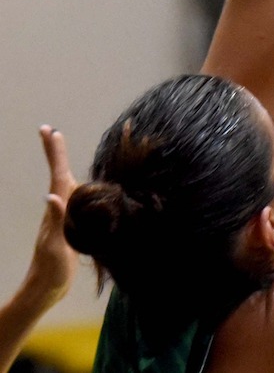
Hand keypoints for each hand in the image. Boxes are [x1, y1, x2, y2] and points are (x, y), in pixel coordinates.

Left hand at [26, 127, 76, 305]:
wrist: (45, 291)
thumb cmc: (50, 271)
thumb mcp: (53, 247)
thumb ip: (54, 222)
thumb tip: (51, 195)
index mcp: (57, 208)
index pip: (57, 174)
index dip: (55, 153)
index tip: (50, 131)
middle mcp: (60, 208)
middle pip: (59, 173)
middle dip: (56, 152)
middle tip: (51, 132)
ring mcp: (64, 216)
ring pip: (66, 184)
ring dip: (62, 164)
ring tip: (60, 149)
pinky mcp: (70, 225)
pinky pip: (76, 198)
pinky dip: (77, 184)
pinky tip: (79, 185)